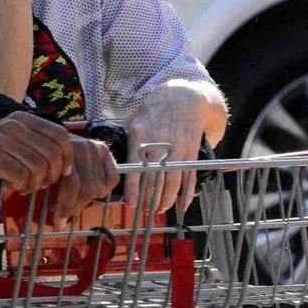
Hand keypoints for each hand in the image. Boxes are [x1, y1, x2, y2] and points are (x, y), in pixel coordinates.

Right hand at [0, 111, 117, 219]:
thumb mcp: (14, 141)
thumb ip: (37, 144)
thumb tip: (68, 160)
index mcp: (22, 118)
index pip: (60, 135)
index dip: (67, 157)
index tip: (63, 172)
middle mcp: (12, 124)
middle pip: (52, 154)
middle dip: (51, 176)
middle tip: (40, 184)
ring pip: (37, 167)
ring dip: (34, 183)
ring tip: (24, 186)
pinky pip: (19, 175)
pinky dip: (19, 185)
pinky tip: (11, 186)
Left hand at [129, 80, 222, 212]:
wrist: (184, 97)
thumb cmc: (153, 112)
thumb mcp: (134, 121)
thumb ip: (127, 143)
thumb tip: (115, 164)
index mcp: (141, 136)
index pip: (137, 168)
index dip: (135, 188)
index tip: (132, 203)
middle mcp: (161, 144)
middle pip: (157, 179)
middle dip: (152, 198)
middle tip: (146, 211)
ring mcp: (179, 149)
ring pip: (174, 181)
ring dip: (168, 199)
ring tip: (160, 209)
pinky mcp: (192, 151)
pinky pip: (190, 176)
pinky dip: (187, 193)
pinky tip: (183, 205)